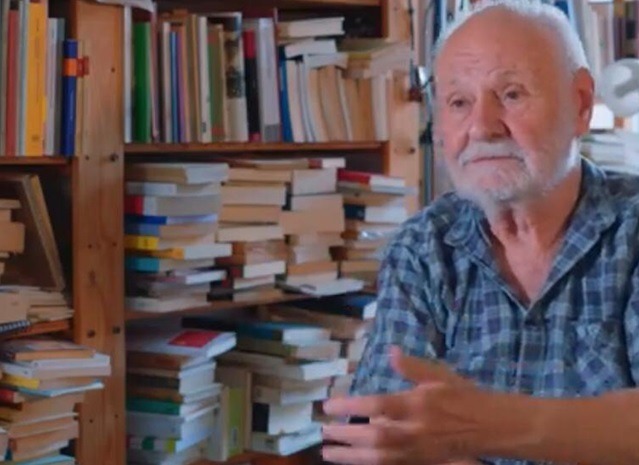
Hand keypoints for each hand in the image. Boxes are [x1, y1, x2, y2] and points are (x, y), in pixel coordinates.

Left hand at [321, 346, 494, 464]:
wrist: (490, 427)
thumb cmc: (462, 396)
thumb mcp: (439, 374)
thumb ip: (412, 367)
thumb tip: (391, 352)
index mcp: (418, 404)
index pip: (378, 405)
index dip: (351, 406)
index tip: (329, 405)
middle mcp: (415, 429)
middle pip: (374, 436)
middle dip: (346, 435)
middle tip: (323, 431)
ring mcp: (417, 450)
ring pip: (379, 457)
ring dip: (351, 456)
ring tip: (328, 452)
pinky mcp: (420, 462)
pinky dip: (369, 463)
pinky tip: (354, 460)